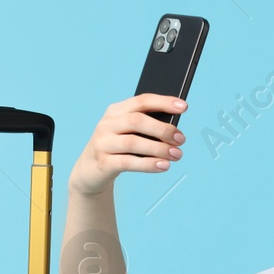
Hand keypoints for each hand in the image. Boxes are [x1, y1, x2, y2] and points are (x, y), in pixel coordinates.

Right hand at [68, 93, 188, 197]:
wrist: (90, 172)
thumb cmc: (117, 149)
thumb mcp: (128, 133)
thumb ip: (146, 128)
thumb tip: (174, 130)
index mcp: (116, 111)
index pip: (141, 101)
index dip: (163, 102)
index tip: (183, 107)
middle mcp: (107, 124)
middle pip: (137, 121)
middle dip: (162, 129)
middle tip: (181, 139)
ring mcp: (103, 143)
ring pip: (133, 142)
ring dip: (159, 148)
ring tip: (177, 154)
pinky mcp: (103, 163)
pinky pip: (128, 162)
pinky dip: (149, 164)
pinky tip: (164, 166)